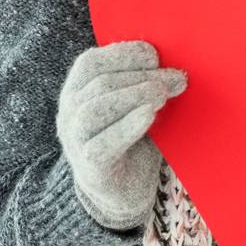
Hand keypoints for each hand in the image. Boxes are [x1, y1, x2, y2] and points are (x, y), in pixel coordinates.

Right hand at [57, 41, 186, 229]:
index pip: (90, 63)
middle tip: (176, 78)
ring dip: (134, 96)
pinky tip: (149, 114)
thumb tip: (174, 65)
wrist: (124, 191)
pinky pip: (103, 144)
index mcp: (77, 92)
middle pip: (100, 85)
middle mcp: (69, 115)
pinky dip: (128, 126)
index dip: (121, 54)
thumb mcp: (135, 105)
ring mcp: (75, 142)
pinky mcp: (90, 168)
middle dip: (141, 77)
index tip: (154, 55)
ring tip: (162, 95)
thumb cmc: (132, 139)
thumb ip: (144, 84)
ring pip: (95, 110)